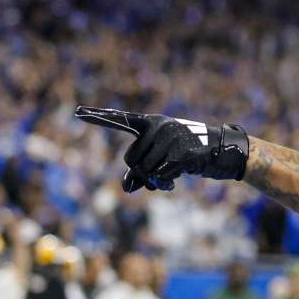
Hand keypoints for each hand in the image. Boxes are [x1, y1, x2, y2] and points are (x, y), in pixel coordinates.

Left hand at [75, 106, 248, 191]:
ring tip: (166, 182)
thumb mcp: (163, 158)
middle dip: (139, 173)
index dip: (99, 117)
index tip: (78, 111)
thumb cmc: (189, 154)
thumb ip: (142, 169)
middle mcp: (158, 127)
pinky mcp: (181, 154)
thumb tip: (126, 187)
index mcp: (151, 123)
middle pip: (131, 158)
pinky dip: (163, 185)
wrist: (221, 151)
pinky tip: (172, 185)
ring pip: (145, 170)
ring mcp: (170, 139)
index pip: (121, 120)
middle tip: (152, 180)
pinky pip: (160, 176)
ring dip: (153, 182)